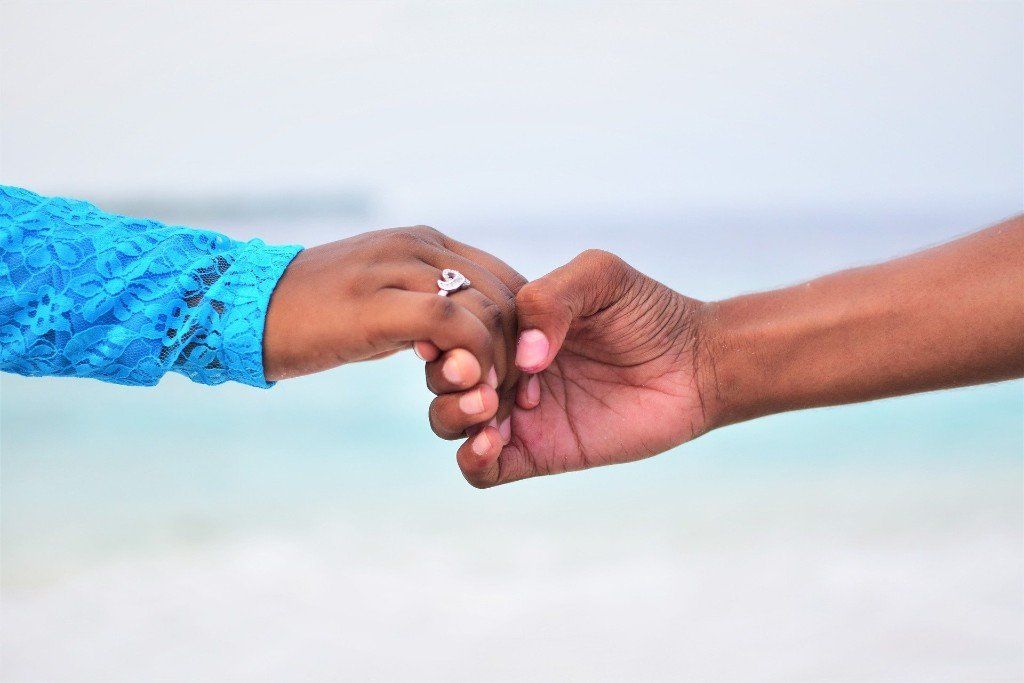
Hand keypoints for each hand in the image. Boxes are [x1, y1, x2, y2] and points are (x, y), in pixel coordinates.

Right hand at [263, 226, 525, 431]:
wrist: (241, 311)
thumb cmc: (312, 316)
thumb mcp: (380, 303)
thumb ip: (424, 310)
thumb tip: (462, 338)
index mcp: (423, 243)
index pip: (505, 277)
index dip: (524, 328)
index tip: (520, 373)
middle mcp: (418, 246)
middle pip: (506, 294)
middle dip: (520, 350)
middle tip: (511, 397)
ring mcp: (397, 269)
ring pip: (487, 307)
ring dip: (500, 362)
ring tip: (488, 401)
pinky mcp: (378, 303)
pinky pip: (454, 324)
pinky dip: (473, 359)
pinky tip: (465, 388)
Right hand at [436, 250, 720, 486]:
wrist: (696, 363)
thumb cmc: (648, 313)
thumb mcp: (599, 278)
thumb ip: (551, 298)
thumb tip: (523, 355)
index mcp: (508, 323)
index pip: (451, 329)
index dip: (444, 332)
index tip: (454, 335)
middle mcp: (505, 367)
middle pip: (440, 377)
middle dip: (446, 375)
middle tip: (476, 374)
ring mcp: (517, 412)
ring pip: (449, 421)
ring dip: (453, 413)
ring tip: (489, 405)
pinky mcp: (538, 453)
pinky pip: (482, 470)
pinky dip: (471, 459)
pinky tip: (491, 441)